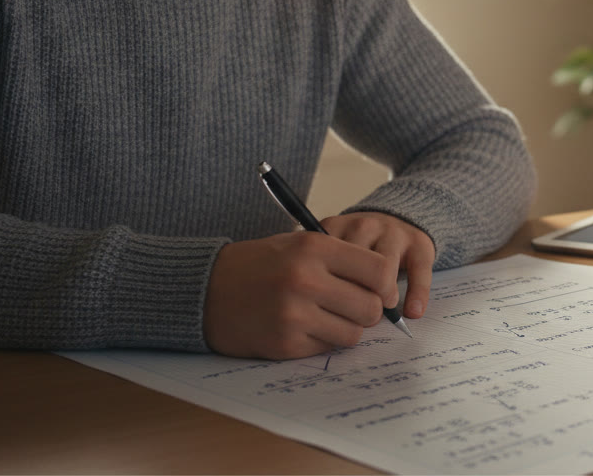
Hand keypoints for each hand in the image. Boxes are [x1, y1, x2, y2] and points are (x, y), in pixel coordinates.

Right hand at [203, 231, 399, 358]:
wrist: (204, 290)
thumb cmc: (259, 265)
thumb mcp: (298, 243)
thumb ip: (342, 258)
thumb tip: (388, 287)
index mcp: (314, 247)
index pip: (379, 271)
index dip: (386, 284)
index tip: (381, 290)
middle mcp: (306, 279)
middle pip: (372, 308)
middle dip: (369, 311)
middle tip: (353, 306)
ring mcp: (294, 314)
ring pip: (354, 334)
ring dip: (346, 328)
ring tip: (326, 316)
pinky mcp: (285, 343)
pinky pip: (327, 348)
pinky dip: (322, 341)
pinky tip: (303, 327)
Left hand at [319, 211, 434, 319]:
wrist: (396, 220)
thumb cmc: (358, 249)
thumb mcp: (334, 252)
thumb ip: (326, 274)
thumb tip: (325, 318)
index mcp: (335, 229)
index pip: (325, 263)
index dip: (329, 293)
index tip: (332, 312)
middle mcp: (363, 226)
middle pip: (354, 267)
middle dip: (355, 297)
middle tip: (358, 318)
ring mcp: (393, 232)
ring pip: (384, 268)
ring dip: (384, 296)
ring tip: (383, 311)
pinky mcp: (419, 242)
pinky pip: (418, 271)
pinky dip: (417, 294)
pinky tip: (412, 312)